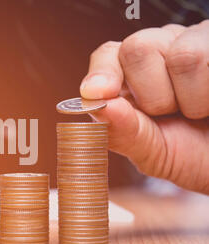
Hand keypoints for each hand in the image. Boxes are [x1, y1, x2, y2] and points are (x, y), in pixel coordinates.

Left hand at [80, 20, 208, 193]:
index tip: (100, 93)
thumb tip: (94, 103)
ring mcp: (195, 41)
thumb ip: (120, 131)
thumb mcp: (151, 151)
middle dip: (152, 95)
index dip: (102, 72)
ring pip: (182, 56)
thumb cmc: (191, 152)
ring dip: (190, 98)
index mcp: (132, 74)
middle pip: (137, 48)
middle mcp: (161, 50)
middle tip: (170, 114)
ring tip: (198, 110)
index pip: (107, 55)